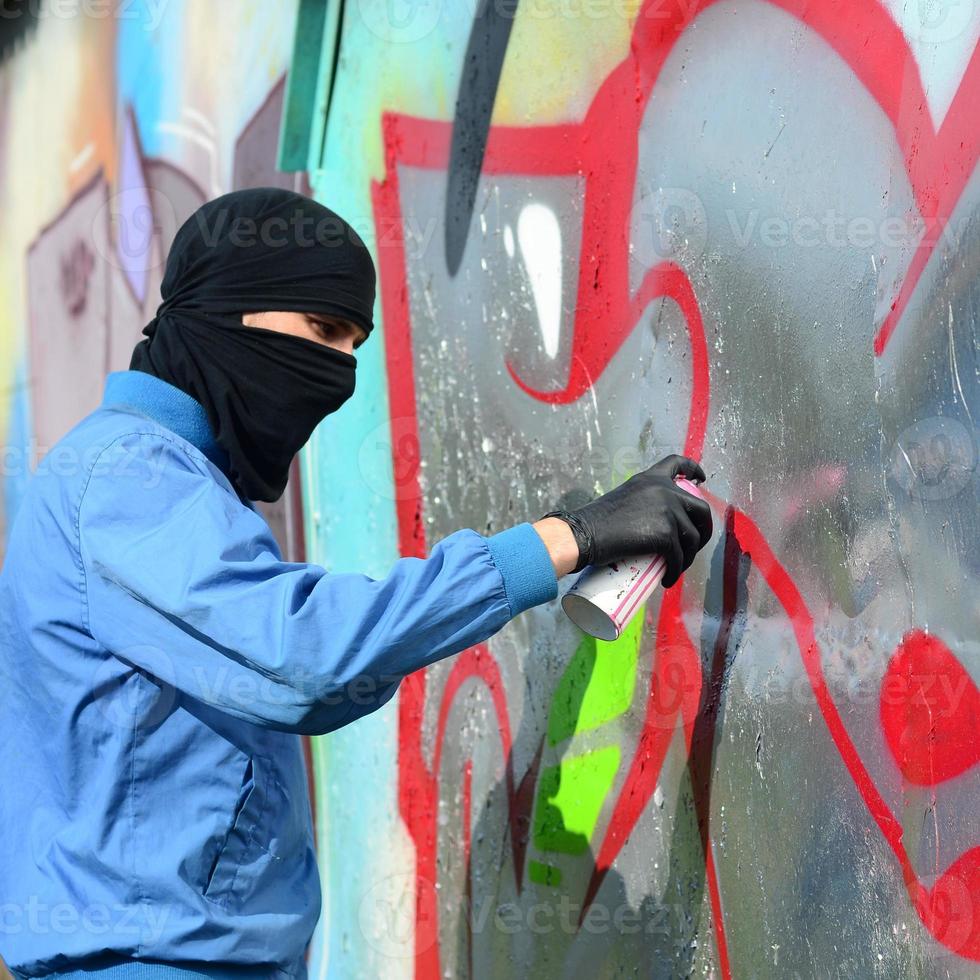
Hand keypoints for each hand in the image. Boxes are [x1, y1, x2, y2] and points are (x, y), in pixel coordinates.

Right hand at [540, 454, 712, 585]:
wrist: (584, 533)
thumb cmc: (594, 522)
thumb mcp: (622, 499)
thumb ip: (641, 502)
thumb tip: (652, 523)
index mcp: (651, 479)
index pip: (677, 464)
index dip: (694, 470)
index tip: (701, 479)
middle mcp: (664, 490)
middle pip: (700, 509)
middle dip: (703, 530)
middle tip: (694, 545)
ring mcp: (667, 511)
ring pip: (692, 538)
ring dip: (688, 556)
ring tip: (675, 568)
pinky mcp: (665, 534)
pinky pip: (679, 557)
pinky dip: (675, 571)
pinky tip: (668, 579)